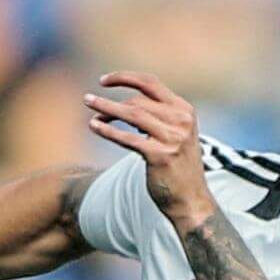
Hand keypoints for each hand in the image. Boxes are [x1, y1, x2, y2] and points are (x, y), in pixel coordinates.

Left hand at [86, 71, 211, 232]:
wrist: (191, 201)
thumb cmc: (178, 168)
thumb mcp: (175, 135)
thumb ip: (157, 117)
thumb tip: (123, 105)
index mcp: (184, 111)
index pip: (150, 83)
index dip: (124, 77)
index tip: (103, 80)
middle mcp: (181, 121)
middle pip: (137, 101)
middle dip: (110, 101)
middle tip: (89, 102)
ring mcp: (172, 138)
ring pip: (130, 114)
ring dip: (105, 108)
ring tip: (88, 104)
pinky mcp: (160, 155)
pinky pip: (127, 138)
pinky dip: (108, 131)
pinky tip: (94, 126)